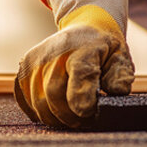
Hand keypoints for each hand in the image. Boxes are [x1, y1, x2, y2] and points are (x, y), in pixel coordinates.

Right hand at [14, 5, 134, 127]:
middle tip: (83, 121)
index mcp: (83, 49)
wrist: (85, 25)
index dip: (82, 101)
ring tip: (71, 117)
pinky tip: (54, 111)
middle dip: (69, 116)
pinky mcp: (25, 67)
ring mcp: (37, 60)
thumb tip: (117, 91)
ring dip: (55, 117)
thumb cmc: (104, 48)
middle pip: (54, 95)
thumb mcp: (121, 57)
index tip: (89, 113)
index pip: (79, 76)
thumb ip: (120, 76)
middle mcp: (55, 53)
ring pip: (39, 102)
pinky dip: (39, 111)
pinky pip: (27, 100)